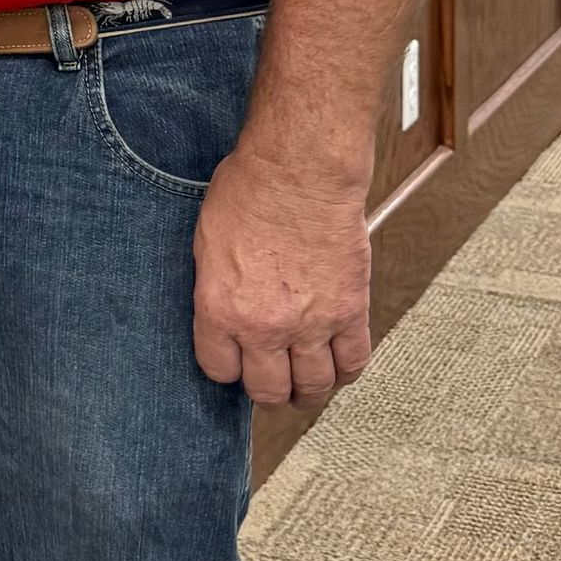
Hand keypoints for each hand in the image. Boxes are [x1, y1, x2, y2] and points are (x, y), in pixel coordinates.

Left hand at [192, 140, 371, 407]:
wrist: (301, 170)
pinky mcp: (350, 311)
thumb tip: (220, 314)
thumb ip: (214, 288)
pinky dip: (346, 370)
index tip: (233, 361)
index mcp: (220, 309)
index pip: (219, 370)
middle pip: (267, 390)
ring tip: (304, 383)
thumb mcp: (206, 242)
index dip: (226, 367)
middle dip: (266, 390)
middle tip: (271, 380)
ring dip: (307, 391)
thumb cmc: (250, 191)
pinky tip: (338, 364)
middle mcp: (265, 327)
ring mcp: (311, 324)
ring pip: (313, 386)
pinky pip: (353, 362)